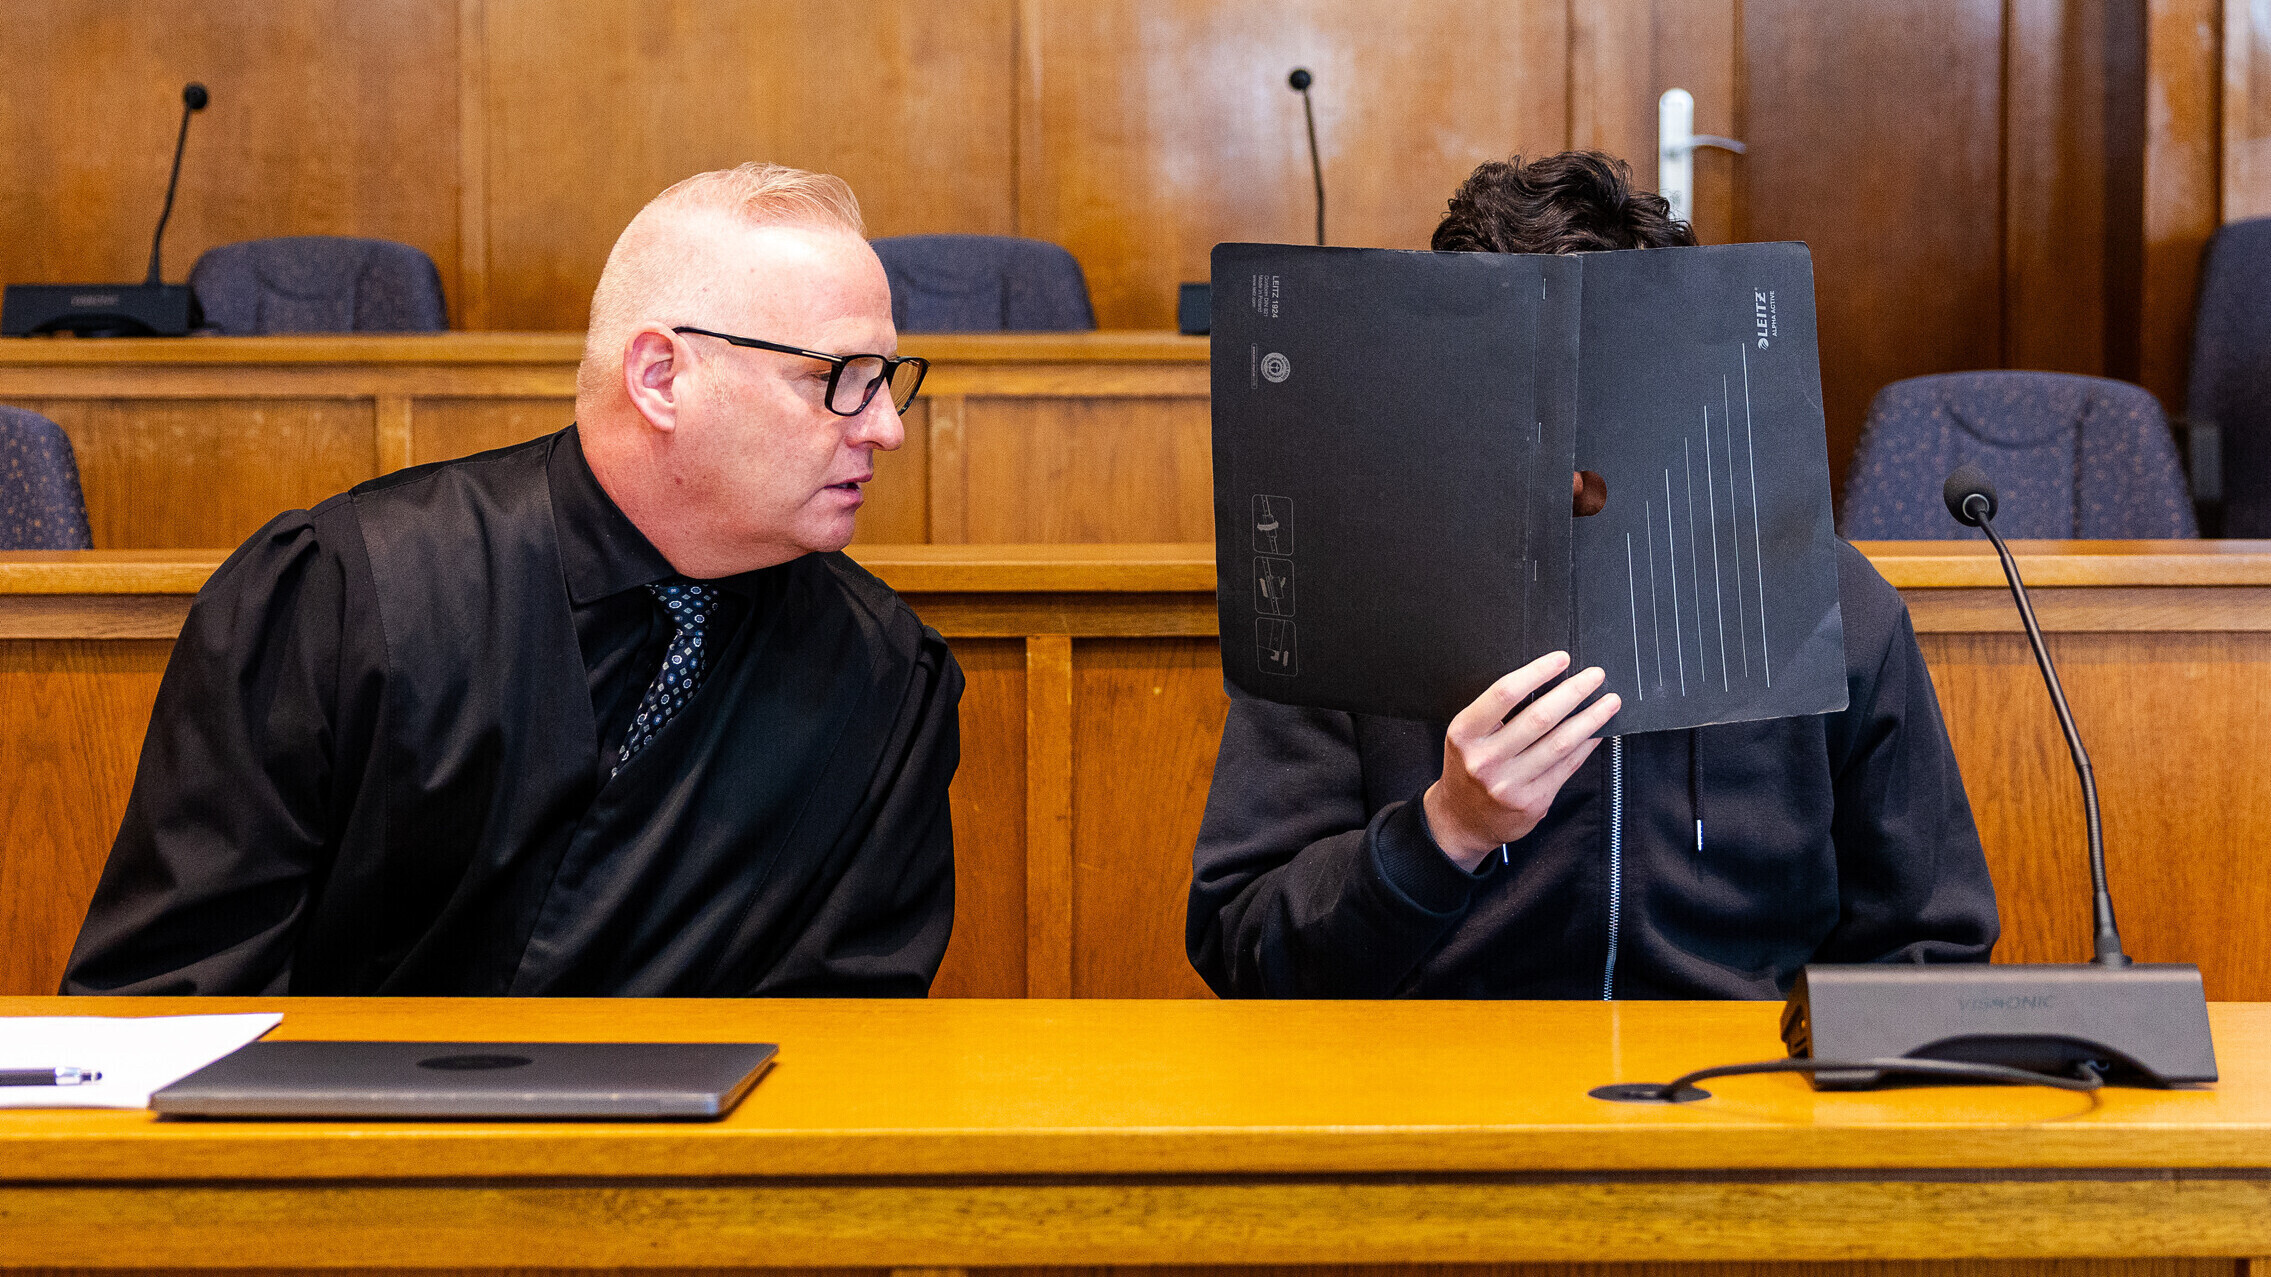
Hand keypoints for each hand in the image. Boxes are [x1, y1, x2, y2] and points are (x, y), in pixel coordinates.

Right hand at [1421, 651, 1622, 869]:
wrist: (1461, 820)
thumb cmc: (1468, 768)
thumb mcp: (1467, 736)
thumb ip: (1497, 714)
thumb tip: (1548, 684)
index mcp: (1465, 733)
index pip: (1504, 694)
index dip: (1536, 673)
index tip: (1561, 659)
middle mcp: (1485, 759)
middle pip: (1539, 718)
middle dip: (1574, 692)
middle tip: (1596, 676)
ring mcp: (1510, 784)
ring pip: (1560, 743)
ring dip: (1590, 719)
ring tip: (1609, 702)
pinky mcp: (1532, 802)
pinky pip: (1567, 766)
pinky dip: (1586, 745)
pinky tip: (1597, 731)